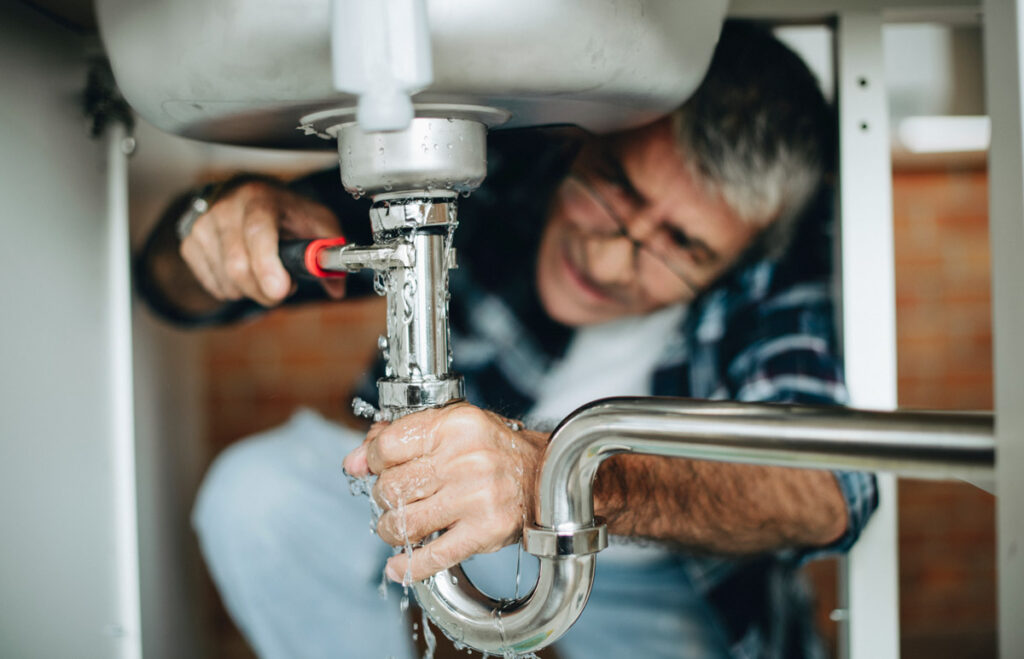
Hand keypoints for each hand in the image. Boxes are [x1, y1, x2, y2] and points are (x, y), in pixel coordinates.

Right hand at [179, 180, 345, 305]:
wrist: (247, 196)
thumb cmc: (285, 211)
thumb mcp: (316, 222)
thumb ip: (330, 251)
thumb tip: (337, 287)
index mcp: (260, 198)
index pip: (258, 232)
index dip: (267, 265)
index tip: (280, 290)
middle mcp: (226, 208)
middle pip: (238, 265)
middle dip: (265, 290)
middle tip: (282, 287)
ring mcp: (204, 226)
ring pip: (227, 281)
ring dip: (252, 291)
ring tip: (265, 274)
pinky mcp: (190, 243)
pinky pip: (214, 286)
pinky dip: (234, 290)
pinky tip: (245, 273)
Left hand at [342, 403, 547, 583]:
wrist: (545, 476)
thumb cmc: (493, 450)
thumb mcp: (451, 427)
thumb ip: (400, 437)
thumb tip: (354, 461)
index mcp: (455, 425)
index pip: (387, 446)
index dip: (371, 460)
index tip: (374, 467)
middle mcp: (465, 459)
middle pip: (391, 487)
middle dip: (384, 497)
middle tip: (396, 498)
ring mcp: (475, 497)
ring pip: (404, 522)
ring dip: (391, 529)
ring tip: (400, 525)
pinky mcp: (483, 532)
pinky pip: (432, 556)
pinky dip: (408, 567)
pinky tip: (397, 568)